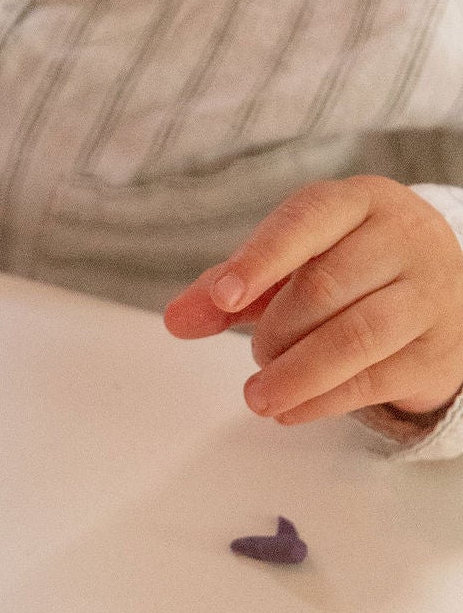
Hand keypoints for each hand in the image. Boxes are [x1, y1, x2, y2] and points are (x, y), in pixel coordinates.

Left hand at [164, 175, 462, 422]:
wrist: (444, 292)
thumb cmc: (349, 271)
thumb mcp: (288, 265)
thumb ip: (227, 287)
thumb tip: (176, 319)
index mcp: (360, 203)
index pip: (308, 219)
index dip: (261, 259)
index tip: (223, 296)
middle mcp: (405, 239)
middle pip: (325, 287)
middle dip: (275, 331)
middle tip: (257, 355)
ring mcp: (432, 294)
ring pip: (355, 337)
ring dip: (295, 374)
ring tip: (259, 395)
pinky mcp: (440, 350)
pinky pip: (374, 380)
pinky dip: (320, 401)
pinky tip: (289, 410)